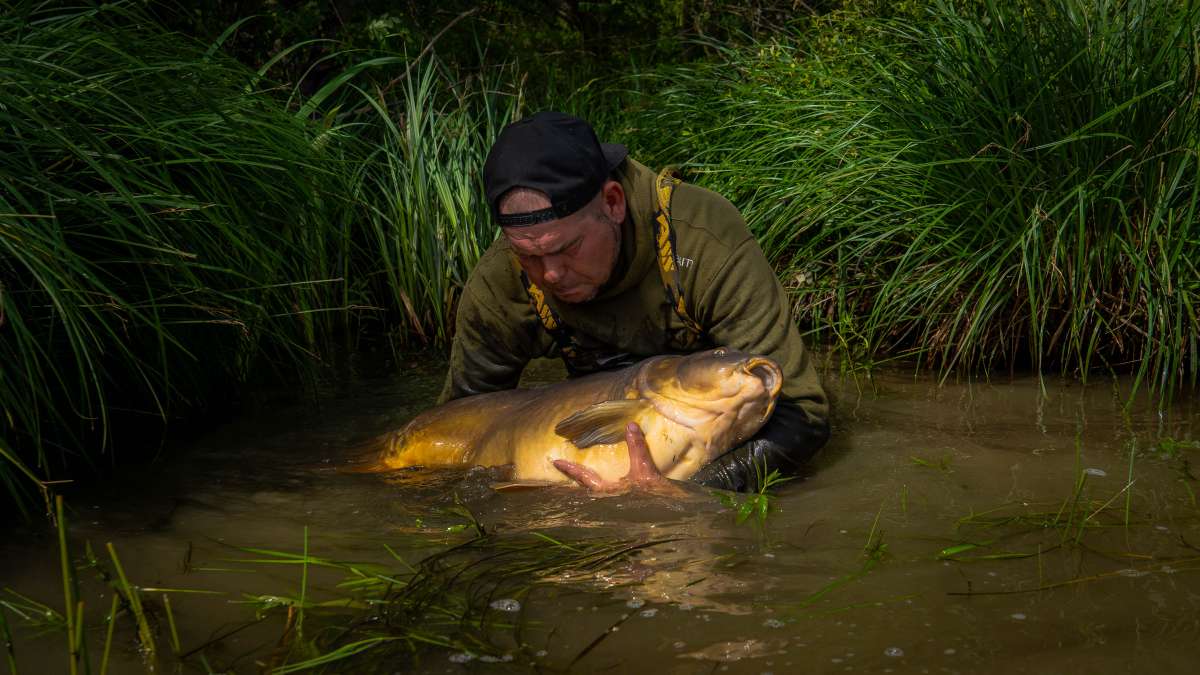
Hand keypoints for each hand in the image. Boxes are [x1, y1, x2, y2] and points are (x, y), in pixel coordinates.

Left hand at [553, 422, 685, 495]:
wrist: (671, 514)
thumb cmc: (654, 495)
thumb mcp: (645, 469)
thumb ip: (637, 448)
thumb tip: (631, 426)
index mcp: (608, 492)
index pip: (583, 478)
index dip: (570, 469)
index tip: (555, 462)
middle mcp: (607, 501)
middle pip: (583, 489)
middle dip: (572, 481)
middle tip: (559, 472)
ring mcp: (614, 506)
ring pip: (593, 495)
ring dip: (583, 487)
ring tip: (574, 479)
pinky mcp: (623, 508)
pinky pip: (604, 498)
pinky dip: (597, 491)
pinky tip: (600, 488)